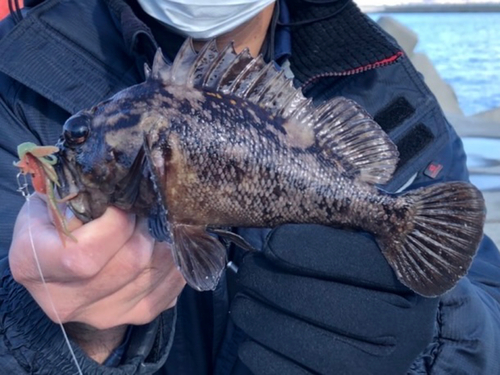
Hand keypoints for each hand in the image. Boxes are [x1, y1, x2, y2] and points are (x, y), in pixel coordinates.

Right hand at [9, 194, 184, 359]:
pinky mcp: (131, 317)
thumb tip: (127, 188)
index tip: (123, 204)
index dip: (116, 225)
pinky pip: (168, 293)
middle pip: (130, 263)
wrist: (55, 258)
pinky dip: (175, 266)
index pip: (85, 257)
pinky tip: (169, 247)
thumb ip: (80, 195)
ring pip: (154, 275)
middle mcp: (65, 301)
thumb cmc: (54, 219)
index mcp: (33, 266)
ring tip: (157, 223)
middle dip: (147, 228)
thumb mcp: (52, 199)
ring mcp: (101, 315)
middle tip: (147, 208)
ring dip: (166, 243)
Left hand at [231, 224, 437, 374]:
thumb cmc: (362, 283)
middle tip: (247, 271)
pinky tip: (249, 342)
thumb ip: (331, 237)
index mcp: (409, 282)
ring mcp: (384, 367)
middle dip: (276, 285)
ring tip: (242, 304)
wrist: (388, 338)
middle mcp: (406, 328)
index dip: (308, 250)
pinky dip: (267, 360)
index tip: (271, 242)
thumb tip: (273, 234)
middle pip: (333, 304)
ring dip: (265, 322)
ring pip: (318, 347)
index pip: (359, 260)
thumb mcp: (361, 252)